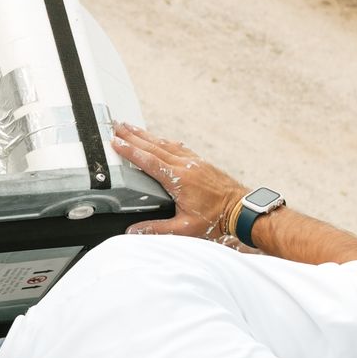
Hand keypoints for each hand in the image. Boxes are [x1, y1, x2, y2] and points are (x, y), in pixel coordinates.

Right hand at [109, 124, 249, 241]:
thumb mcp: (184, 228)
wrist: (241, 209)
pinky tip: (159, 139)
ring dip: (146, 135)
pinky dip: (163, 141)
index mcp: (179, 179)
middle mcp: (185, 165)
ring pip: (164, 144)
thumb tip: (132, 231)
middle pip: (153, 146)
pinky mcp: (199, 162)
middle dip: (133, 136)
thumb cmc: (216, 219)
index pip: (148, 161)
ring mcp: (193, 162)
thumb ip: (156, 229)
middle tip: (117, 126)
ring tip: (131, 128)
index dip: (130, 151)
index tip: (115, 142)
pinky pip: (177, 147)